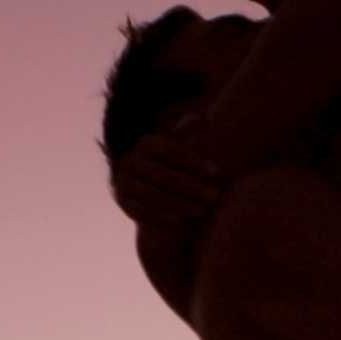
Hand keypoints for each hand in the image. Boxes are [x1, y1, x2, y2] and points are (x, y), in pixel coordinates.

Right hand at [109, 141, 227, 236]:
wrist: (143, 187)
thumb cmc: (169, 164)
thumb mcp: (176, 147)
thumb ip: (185, 134)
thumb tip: (199, 117)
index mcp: (146, 143)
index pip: (171, 150)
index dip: (194, 161)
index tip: (217, 172)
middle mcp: (130, 161)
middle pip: (163, 175)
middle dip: (191, 186)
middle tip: (215, 196)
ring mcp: (123, 182)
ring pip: (153, 195)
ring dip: (180, 204)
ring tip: (204, 211)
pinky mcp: (123, 202)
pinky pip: (143, 211)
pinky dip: (164, 216)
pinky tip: (184, 222)